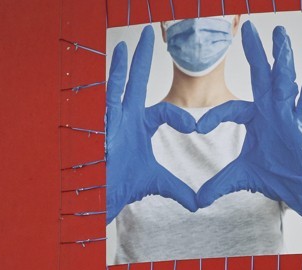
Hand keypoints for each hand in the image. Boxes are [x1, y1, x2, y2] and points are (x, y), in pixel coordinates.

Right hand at [106, 25, 197, 221]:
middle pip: (136, 81)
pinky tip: (117, 57)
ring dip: (126, 62)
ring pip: (120, 83)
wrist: (104, 195)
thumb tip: (198, 204)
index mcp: (140, 126)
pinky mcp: (103, 124)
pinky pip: (109, 96)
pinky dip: (113, 77)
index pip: (164, 110)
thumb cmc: (123, 185)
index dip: (180, 117)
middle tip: (151, 33)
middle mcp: (126, 116)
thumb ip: (177, 189)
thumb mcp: (158, 183)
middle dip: (143, 58)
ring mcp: (112, 118)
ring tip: (132, 40)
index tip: (196, 127)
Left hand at [196, 21, 301, 219]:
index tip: (198, 127)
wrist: (299, 191)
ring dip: (282, 58)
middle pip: (262, 78)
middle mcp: (272, 112)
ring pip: (284, 83)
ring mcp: (289, 117)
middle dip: (256, 53)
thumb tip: (196, 201)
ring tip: (281, 35)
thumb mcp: (240, 178)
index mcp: (255, 119)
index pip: (231, 109)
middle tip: (248, 28)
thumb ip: (218, 184)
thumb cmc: (275, 176)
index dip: (215, 117)